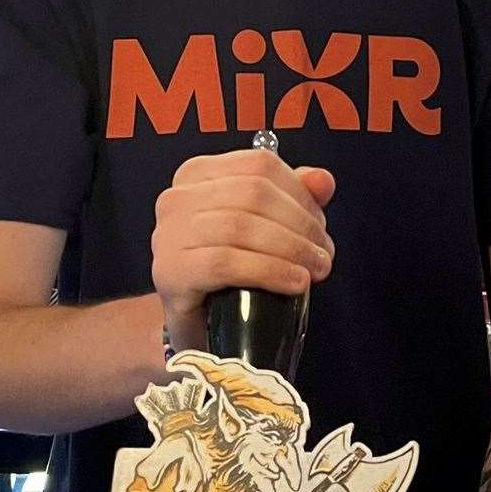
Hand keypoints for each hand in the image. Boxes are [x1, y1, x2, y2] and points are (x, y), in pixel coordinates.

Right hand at [154, 149, 336, 352]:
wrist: (196, 325)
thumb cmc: (229, 271)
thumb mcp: (263, 226)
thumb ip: (293, 196)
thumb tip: (322, 180)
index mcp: (198, 174)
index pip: (259, 166)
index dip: (300, 194)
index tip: (320, 225)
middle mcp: (177, 198)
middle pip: (253, 194)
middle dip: (300, 224)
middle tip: (322, 254)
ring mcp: (168, 234)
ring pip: (240, 227)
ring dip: (290, 249)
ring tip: (315, 270)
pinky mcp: (170, 271)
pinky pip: (225, 263)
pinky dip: (269, 271)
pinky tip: (294, 283)